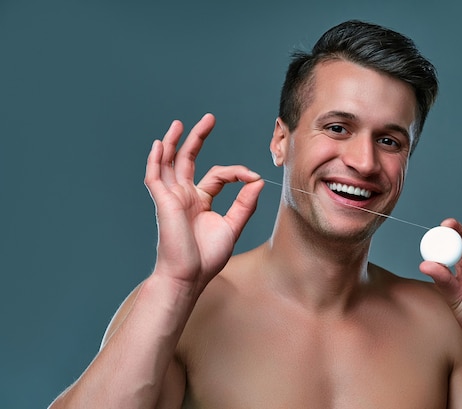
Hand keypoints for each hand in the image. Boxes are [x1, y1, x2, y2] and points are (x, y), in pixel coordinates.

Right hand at [144, 114, 263, 294]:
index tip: (252, 176)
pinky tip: (158, 144)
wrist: (188, 276)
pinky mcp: (163, 202)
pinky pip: (154, 177)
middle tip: (209, 118)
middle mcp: (185, 196)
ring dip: (173, 142)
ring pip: (169, 163)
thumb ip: (245, 204)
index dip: (236, 171)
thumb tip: (258, 181)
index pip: (218, 175)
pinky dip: (155, 160)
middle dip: (198, 138)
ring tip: (180, 123)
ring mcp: (172, 197)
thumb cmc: (207, 258)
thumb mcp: (232, 227)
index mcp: (201, 201)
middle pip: (189, 159)